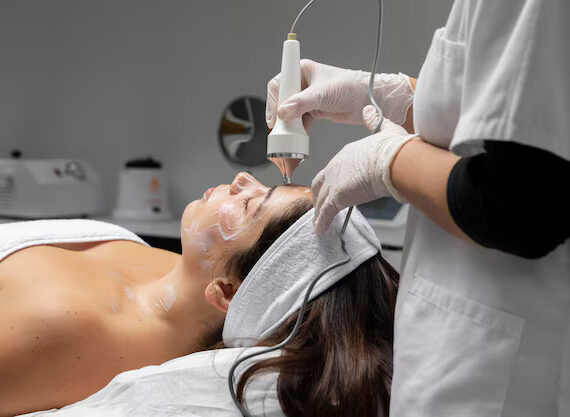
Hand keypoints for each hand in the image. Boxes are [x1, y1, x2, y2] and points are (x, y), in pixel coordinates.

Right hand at [266, 59, 413, 129]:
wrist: (367, 100)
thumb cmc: (350, 87)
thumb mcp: (322, 94)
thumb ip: (301, 103)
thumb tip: (283, 113)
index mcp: (302, 71)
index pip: (279, 84)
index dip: (273, 100)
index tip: (274, 116)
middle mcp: (303, 83)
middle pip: (282, 100)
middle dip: (280, 115)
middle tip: (279, 128)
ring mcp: (308, 98)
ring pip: (290, 112)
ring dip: (289, 124)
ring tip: (289, 134)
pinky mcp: (314, 110)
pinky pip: (299, 121)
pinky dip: (298, 130)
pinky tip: (298, 136)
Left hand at [311, 106, 417, 233]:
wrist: (394, 160)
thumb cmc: (394, 148)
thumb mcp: (385, 130)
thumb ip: (376, 121)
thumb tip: (370, 111)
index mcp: (347, 153)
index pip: (334, 168)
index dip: (334, 179)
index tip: (336, 185)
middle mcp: (337, 166)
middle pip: (321, 183)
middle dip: (320, 194)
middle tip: (321, 204)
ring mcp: (335, 181)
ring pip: (321, 199)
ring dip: (319, 211)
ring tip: (319, 221)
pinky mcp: (338, 196)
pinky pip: (325, 212)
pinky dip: (321, 222)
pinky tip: (320, 230)